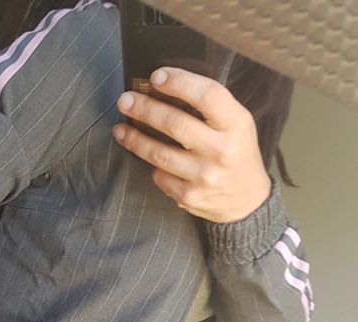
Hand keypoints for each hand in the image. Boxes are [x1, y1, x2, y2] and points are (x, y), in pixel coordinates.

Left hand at [112, 67, 271, 222]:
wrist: (247, 198)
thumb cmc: (236, 152)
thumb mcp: (236, 123)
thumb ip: (210, 107)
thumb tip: (166, 86)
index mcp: (236, 125)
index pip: (208, 96)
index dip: (179, 83)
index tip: (157, 76)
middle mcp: (221, 151)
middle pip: (175, 124)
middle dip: (145, 109)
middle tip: (125, 100)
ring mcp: (204, 176)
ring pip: (160, 153)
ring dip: (135, 138)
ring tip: (121, 128)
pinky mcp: (189, 196)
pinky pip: (160, 176)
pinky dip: (151, 165)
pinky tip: (145, 156)